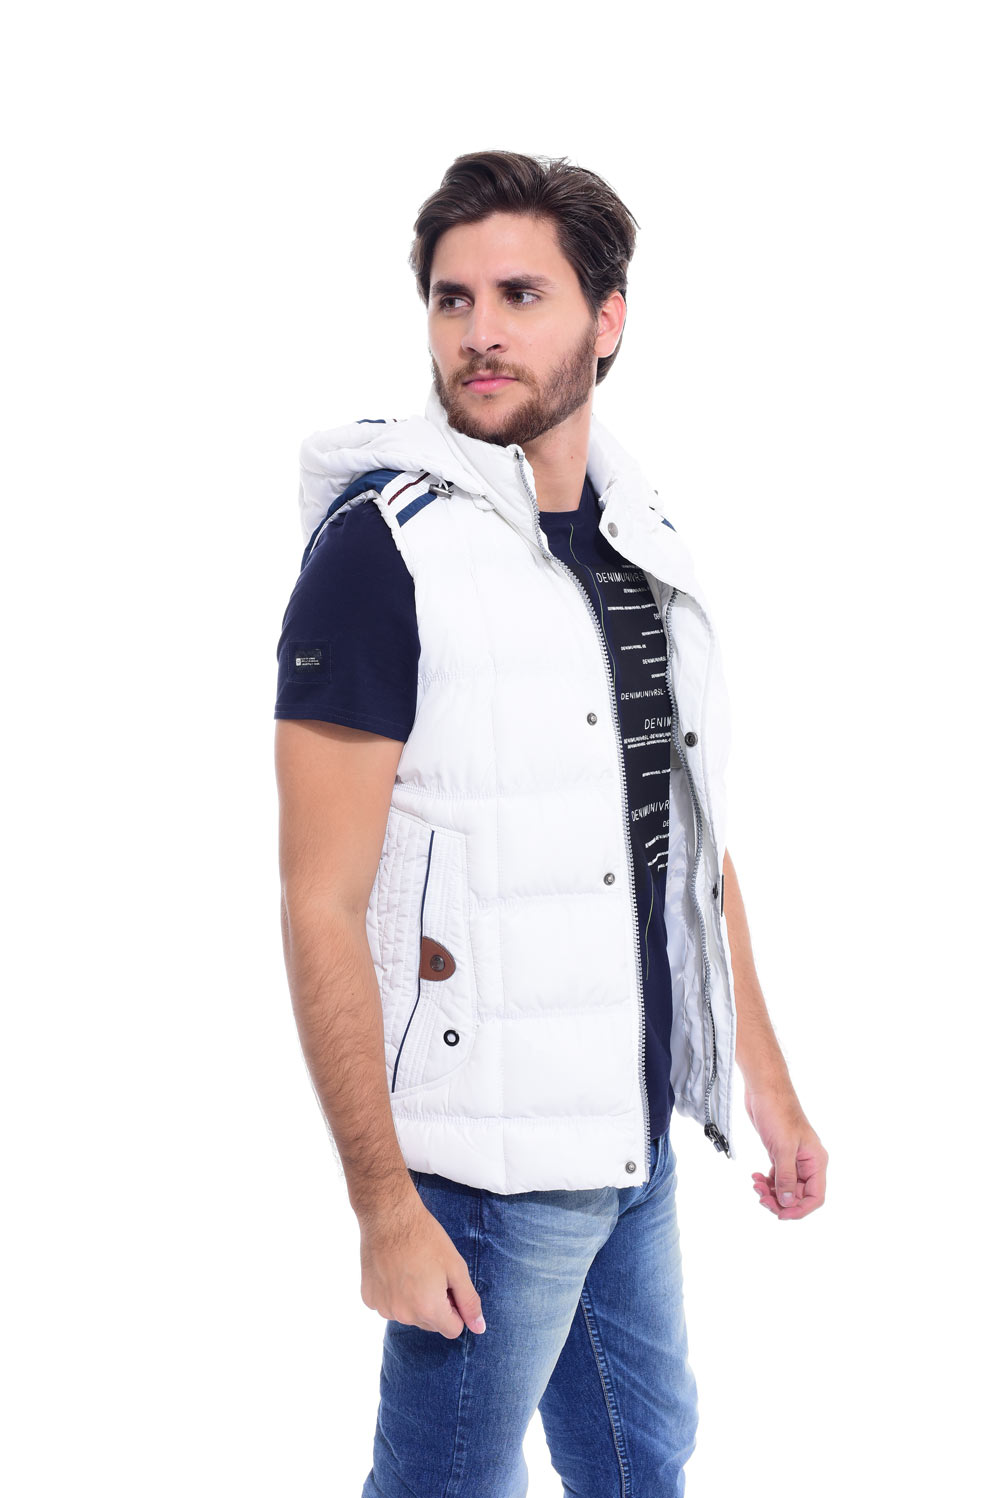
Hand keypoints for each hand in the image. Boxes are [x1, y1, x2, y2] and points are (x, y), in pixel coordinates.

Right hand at [359, 1190, 486, 1338]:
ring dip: (414, 1299)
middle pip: (430, 1323)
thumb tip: (479, 1328)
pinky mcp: (369, 1298)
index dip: (455, 1307)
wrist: (389, 1216)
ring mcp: (383, 1308)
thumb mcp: (456, 1267)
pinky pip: (389, 1304)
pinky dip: (394, 1293)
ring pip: (408, 1314)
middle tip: (431, 1273)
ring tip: (412, 1268)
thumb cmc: (426, 1238)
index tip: (449, 1285)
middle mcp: (404, 1316)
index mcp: (429, 1310)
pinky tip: (394, 1269)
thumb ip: (469, 1301)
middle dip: (435, 1304)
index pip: (453, 1329)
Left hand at [744, 1085, 827, 1220]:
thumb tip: (788, 1202)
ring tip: (755, 1185)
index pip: (815, 1196)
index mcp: (816, 1161)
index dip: (799, 1210)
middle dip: (780, 1200)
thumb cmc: (777, 1112)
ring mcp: (793, 1158)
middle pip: (799, 1195)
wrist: (763, 1089)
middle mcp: (807, 1162)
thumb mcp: (782, 1148)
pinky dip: (766, 1181)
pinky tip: (755, 1177)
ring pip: (786, 1187)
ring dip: (771, 1192)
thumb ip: (786, 1177)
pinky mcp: (779, 1152)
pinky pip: (776, 1176)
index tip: (780, 1213)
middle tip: (760, 1197)